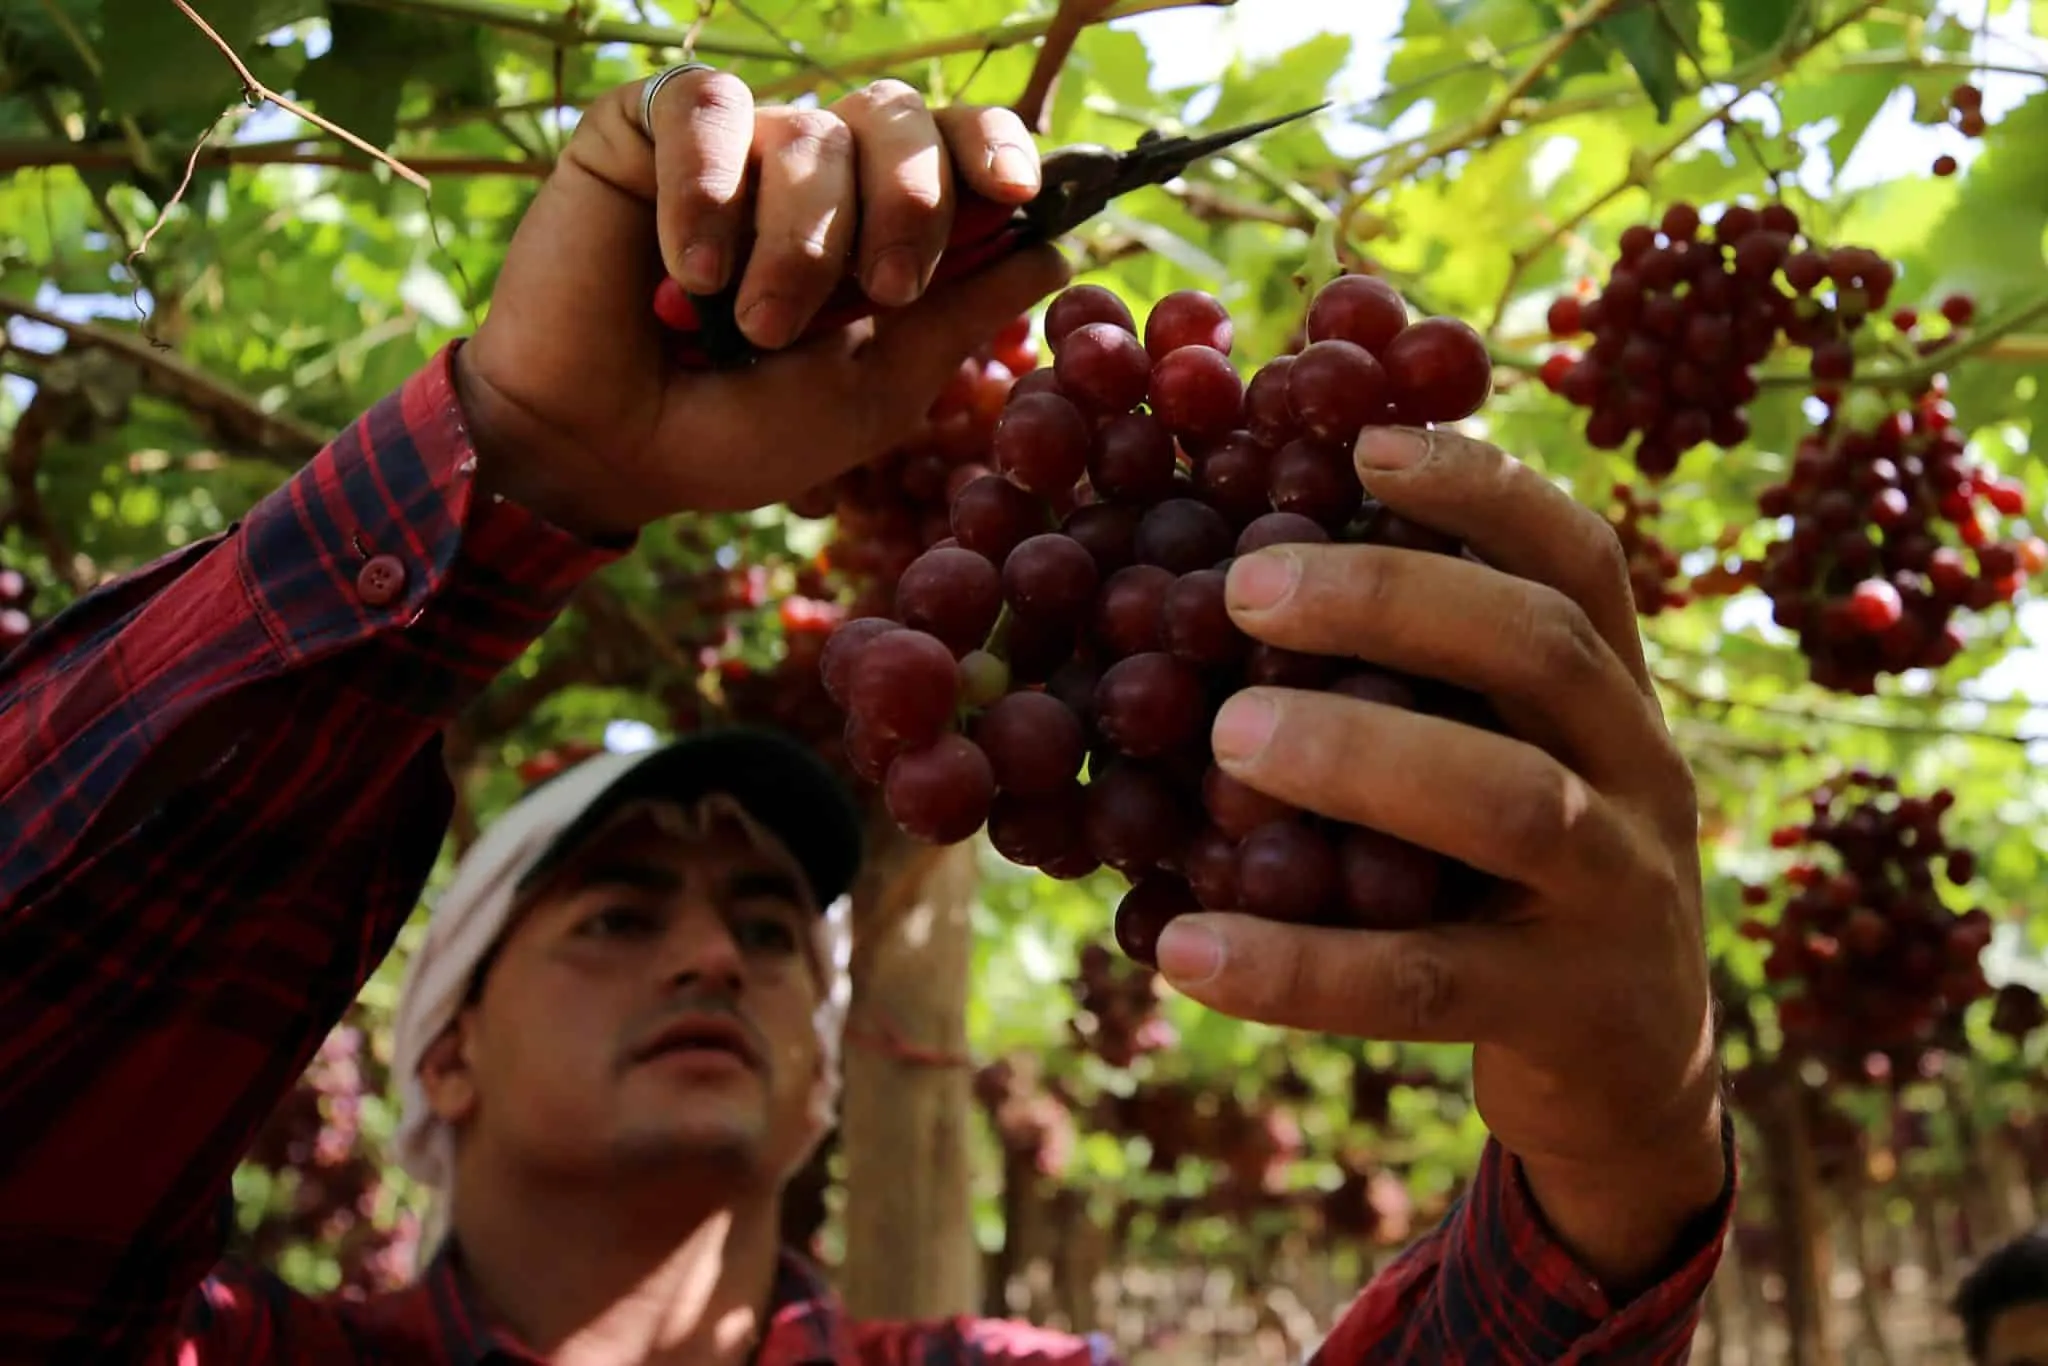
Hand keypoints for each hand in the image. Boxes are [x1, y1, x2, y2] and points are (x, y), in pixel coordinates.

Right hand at [456, 71, 1070, 538]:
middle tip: (884, 290)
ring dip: (796, 243)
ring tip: (751, 325)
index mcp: (879, 224)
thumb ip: (958, 319)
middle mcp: (816, 170)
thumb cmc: (738, 431)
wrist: (603, 449)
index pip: (958, 145)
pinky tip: (687, 270)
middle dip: (908, 204)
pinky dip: (706, 192)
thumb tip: (1057, 253)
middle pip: (900, 118)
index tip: (1016, 190)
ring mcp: (736, 145)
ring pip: (810, 132)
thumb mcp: (872, 390)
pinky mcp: (647, 130)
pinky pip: (706, 111)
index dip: (995, 146)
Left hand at [1153, 426, 1724, 1289]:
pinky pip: (1424, 980)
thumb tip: (1243, 562)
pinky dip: (1298, 965)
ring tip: (1226, 738)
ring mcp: (1617, 891)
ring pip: (1510, 802)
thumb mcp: (1501, 754)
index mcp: (1611, 689)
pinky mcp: (1567, 1009)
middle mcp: (1636, 769)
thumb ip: (1424, 674)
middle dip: (1393, 601)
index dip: (1479, 488)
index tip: (1364, 445)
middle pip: (1541, 649)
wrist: (1631, 1058)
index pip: (1574, 559)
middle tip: (1243, 588)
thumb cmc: (1515, 872)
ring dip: (1362, 754)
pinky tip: (1182, 948)